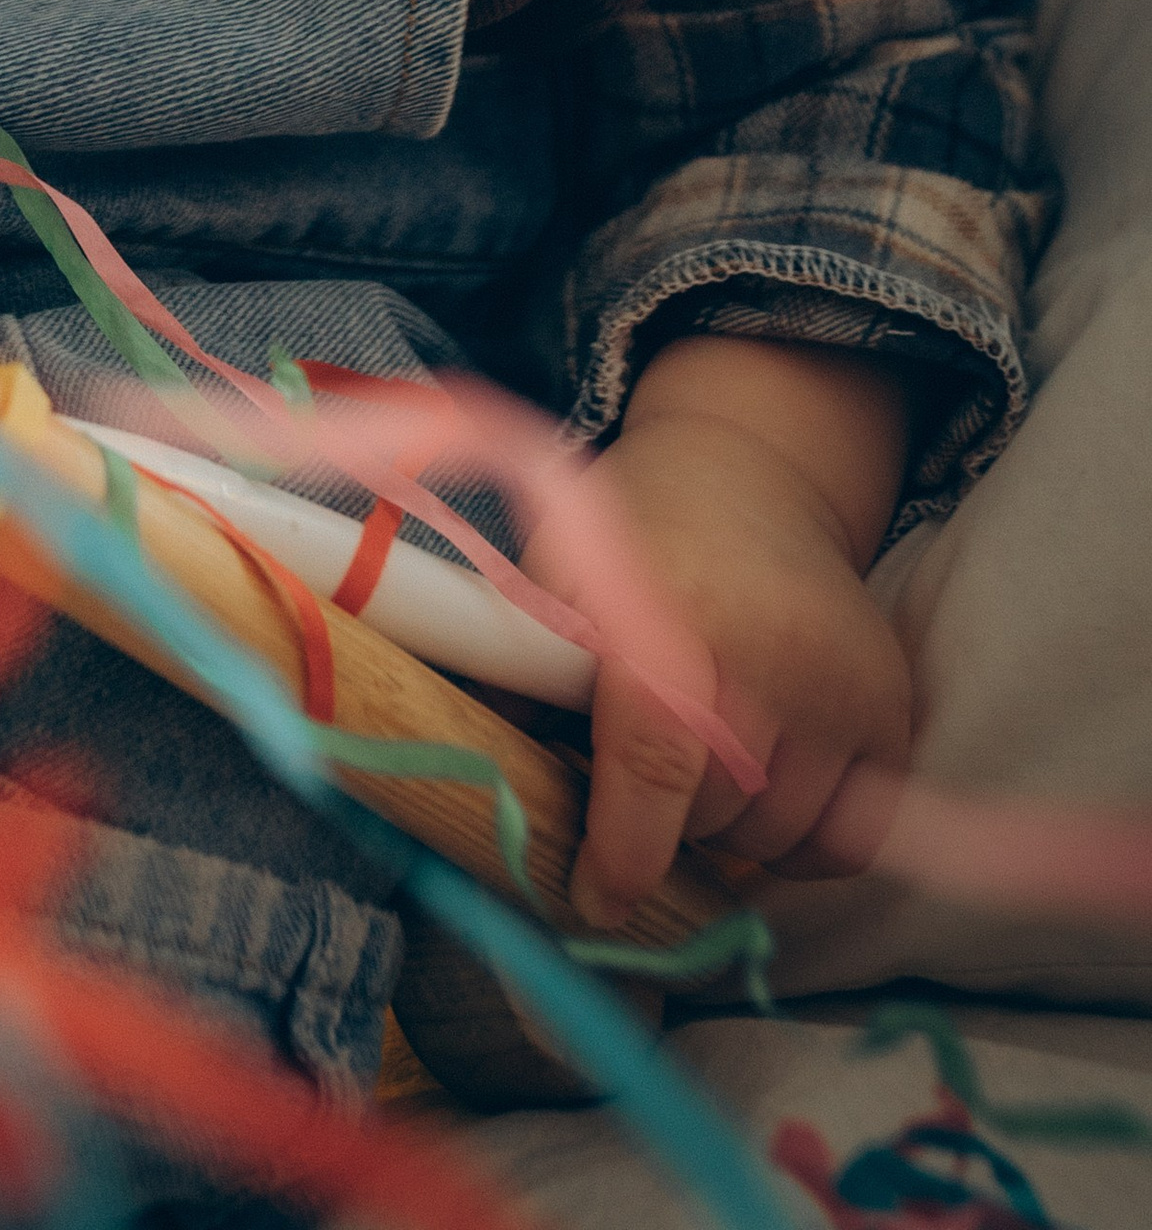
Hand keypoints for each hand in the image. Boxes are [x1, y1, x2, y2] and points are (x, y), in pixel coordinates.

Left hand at [527, 339, 913, 928]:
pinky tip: (758, 785)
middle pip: (712, 813)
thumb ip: (518, 674)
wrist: (746, 478)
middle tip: (631, 779)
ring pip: (776, 838)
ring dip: (725, 834)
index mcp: (674, 611)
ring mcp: (845, 684)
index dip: (626, 845)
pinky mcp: (892, 711)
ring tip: (694, 766)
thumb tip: (485, 788)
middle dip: (661, 822)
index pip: (659, 756)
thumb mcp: (554, 577)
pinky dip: (795, 842)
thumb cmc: (632, 538)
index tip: (596, 898)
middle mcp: (776, 650)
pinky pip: (844, 841)